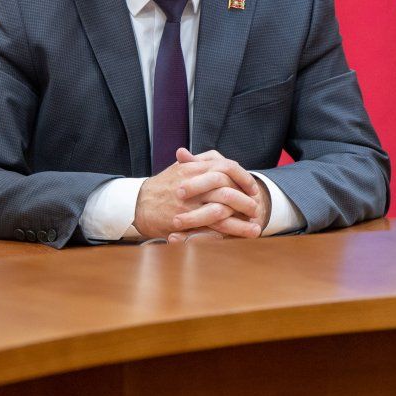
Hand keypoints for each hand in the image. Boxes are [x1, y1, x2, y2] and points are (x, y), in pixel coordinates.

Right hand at [133, 148, 261, 239]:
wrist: (138, 203)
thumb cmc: (162, 186)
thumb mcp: (180, 168)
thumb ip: (200, 162)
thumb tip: (219, 158)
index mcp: (194, 168)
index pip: (227, 167)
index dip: (243, 177)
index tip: (252, 187)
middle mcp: (194, 184)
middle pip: (228, 189)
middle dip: (246, 200)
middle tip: (256, 207)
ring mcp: (189, 204)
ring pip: (222, 211)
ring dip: (241, 221)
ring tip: (256, 228)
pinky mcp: (185, 221)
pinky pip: (210, 228)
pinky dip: (228, 232)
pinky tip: (240, 237)